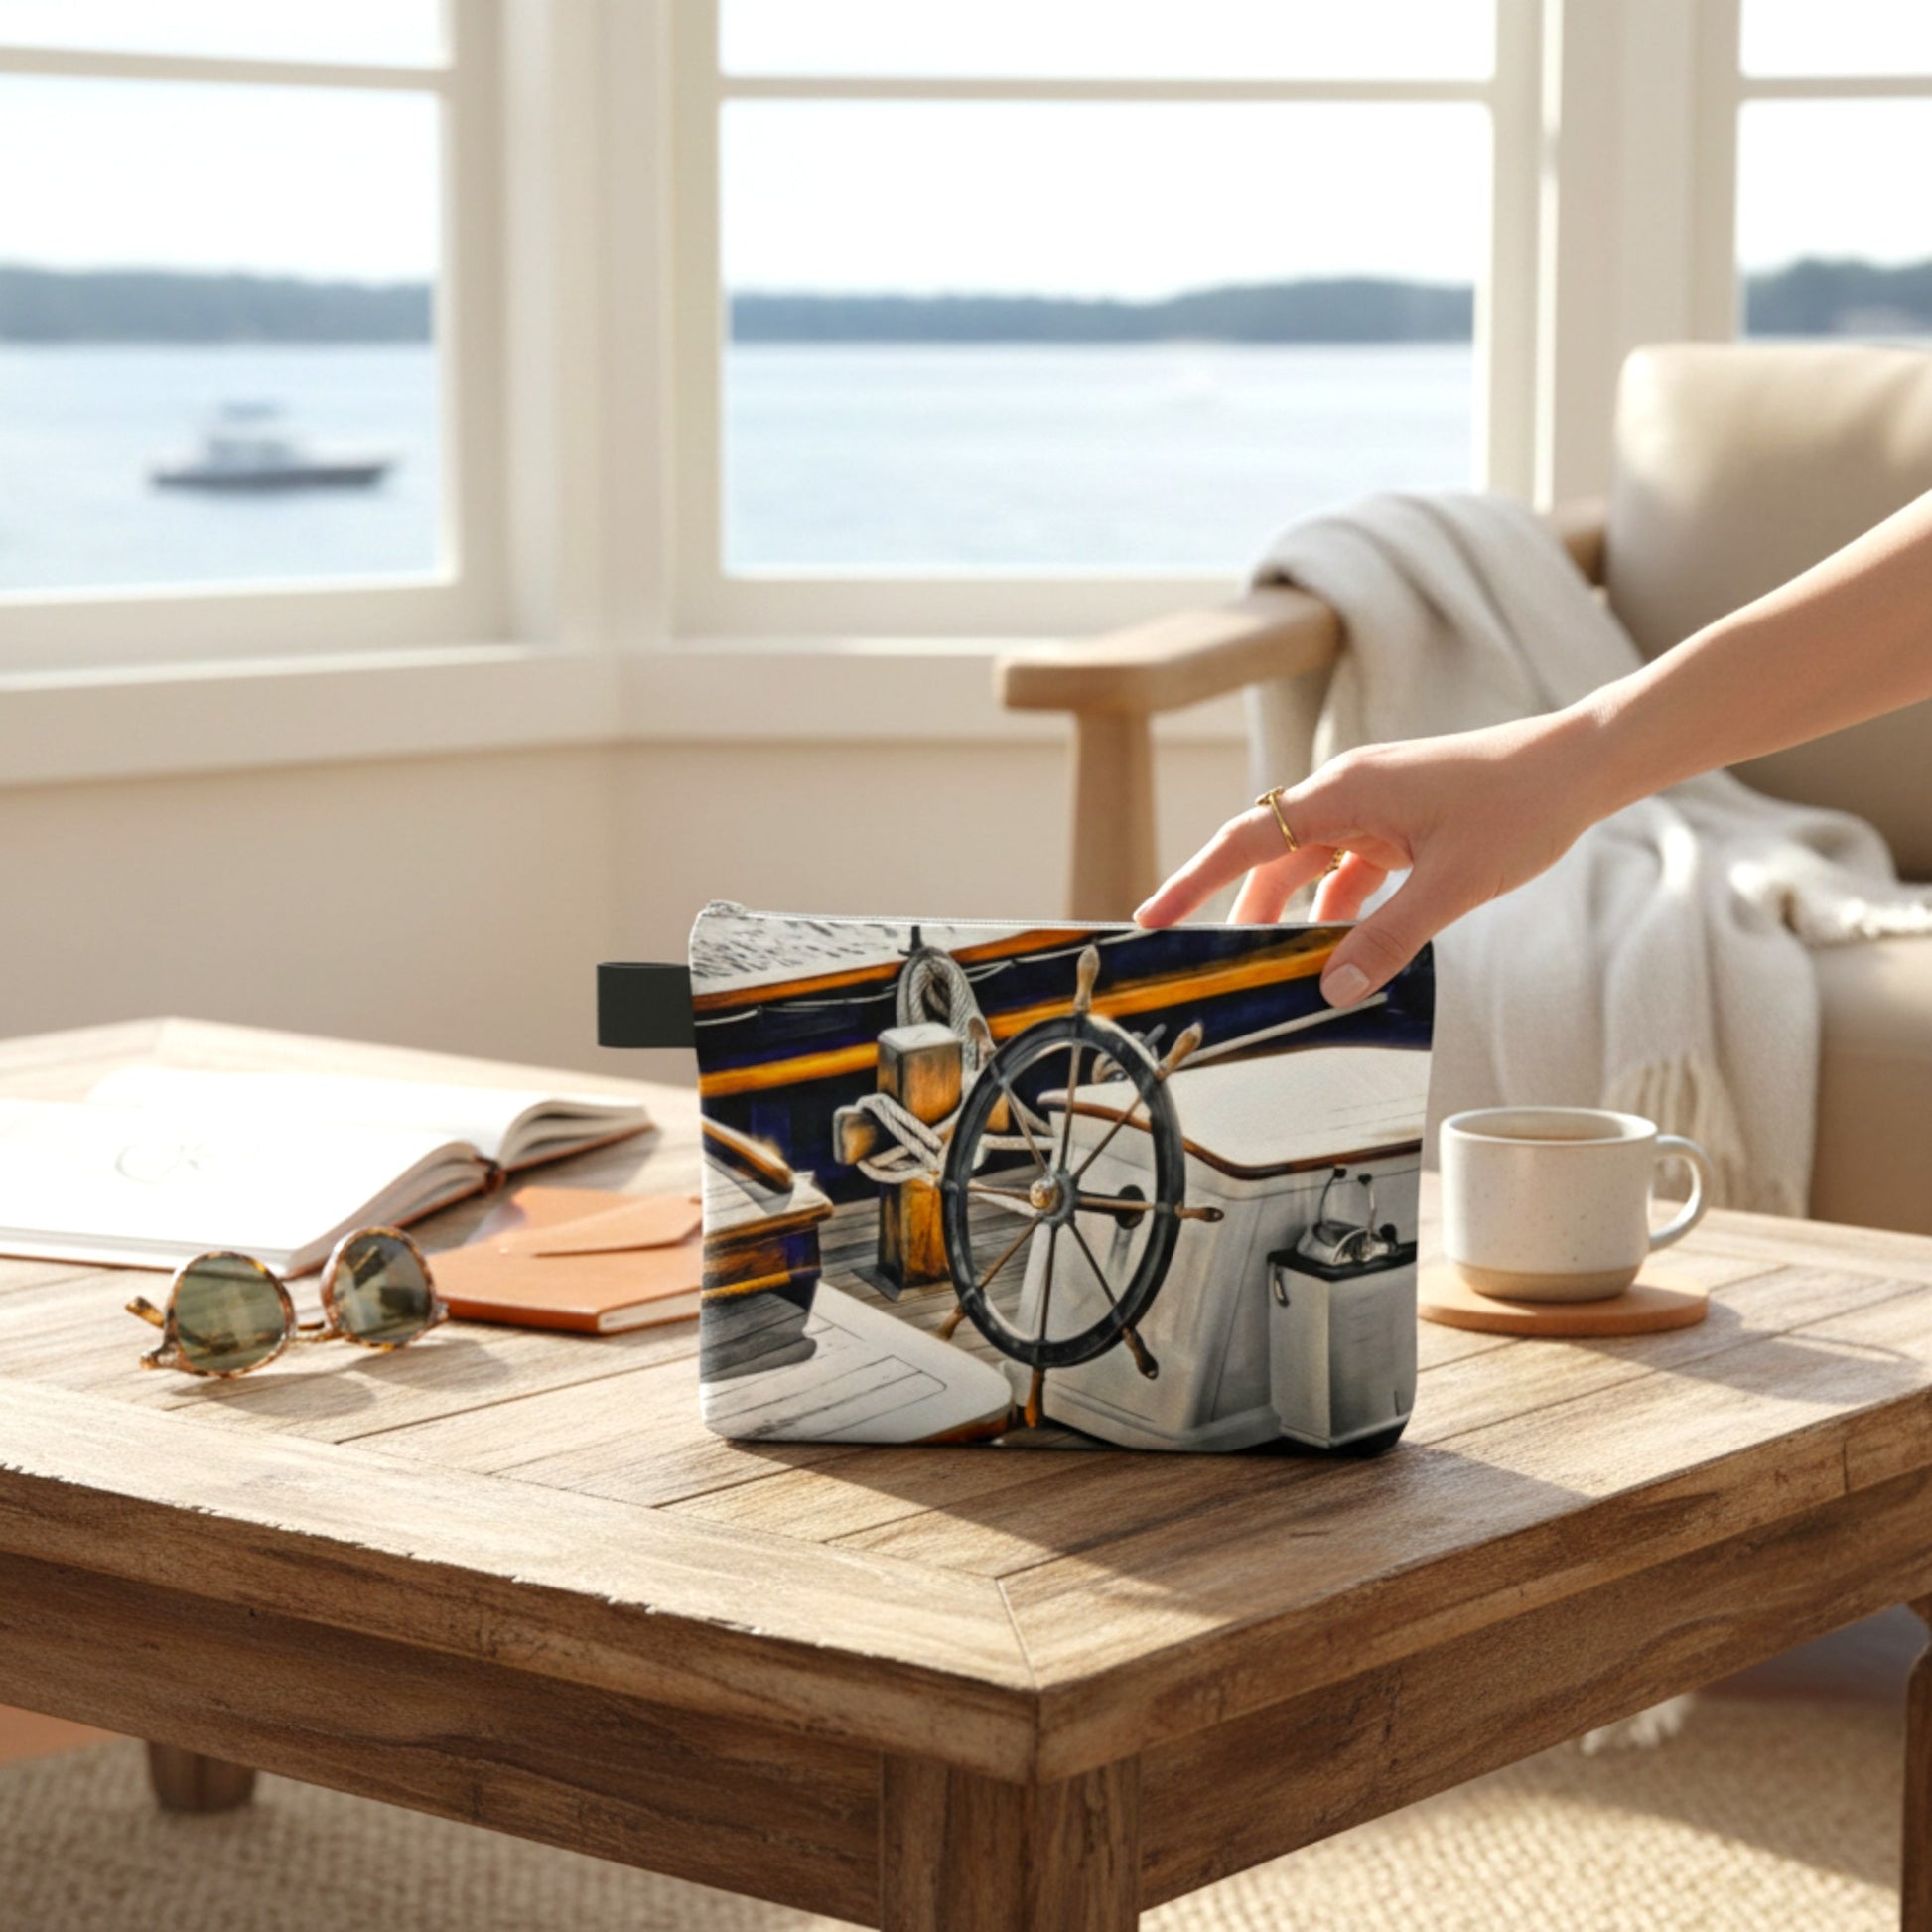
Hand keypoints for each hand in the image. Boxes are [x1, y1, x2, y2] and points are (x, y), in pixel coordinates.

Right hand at [1134, 710, 1606, 1005]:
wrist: (1578, 764)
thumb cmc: (1519, 807)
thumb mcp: (1452, 886)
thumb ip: (1388, 940)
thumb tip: (1332, 990)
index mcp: (1343, 794)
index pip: (1244, 841)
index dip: (1192, 882)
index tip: (1151, 918)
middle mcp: (1346, 793)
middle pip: (1269, 857)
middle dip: (1242, 912)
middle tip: (1215, 966)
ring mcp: (1371, 805)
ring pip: (1308, 866)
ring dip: (1296, 915)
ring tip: (1281, 970)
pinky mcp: (1398, 819)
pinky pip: (1348, 868)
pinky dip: (1340, 908)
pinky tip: (1343, 948)